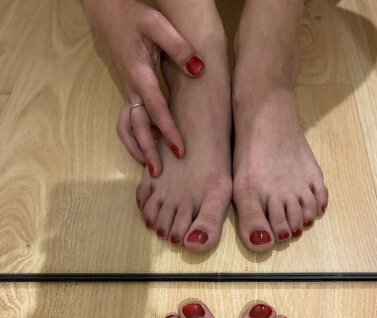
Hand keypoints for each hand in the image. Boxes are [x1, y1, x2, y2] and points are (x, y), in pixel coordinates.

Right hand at [83, 0, 204, 172]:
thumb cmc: (134, 16)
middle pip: (137, 126)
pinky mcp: (128, 94)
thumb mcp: (157, 24)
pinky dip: (133, 138)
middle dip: (148, 150)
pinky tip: (147, 150)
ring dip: (137, 148)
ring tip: (151, 168)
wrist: (107, 12)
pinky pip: (126, 122)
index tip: (180, 150)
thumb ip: (178, 46)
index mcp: (139, 73)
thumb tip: (198, 69)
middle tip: (159, 172)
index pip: (155, 108)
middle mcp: (130, 88)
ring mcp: (127, 92)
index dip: (168, 131)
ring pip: (127, 127)